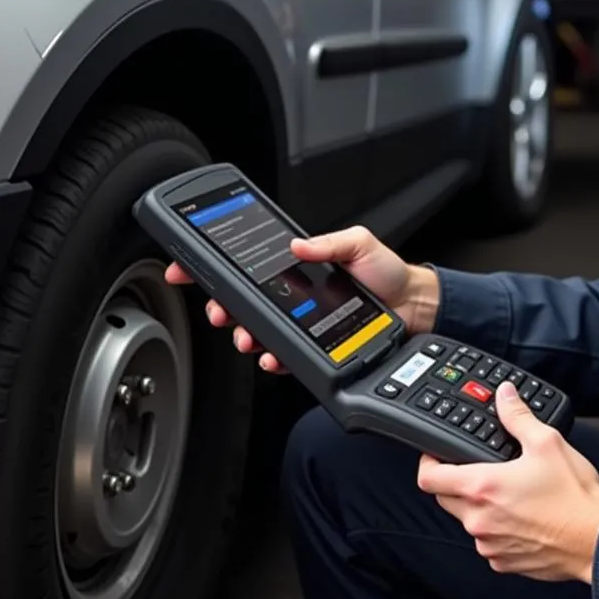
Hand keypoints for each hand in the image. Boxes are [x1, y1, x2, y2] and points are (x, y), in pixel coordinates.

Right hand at [163, 225, 440, 372]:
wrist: (412, 305)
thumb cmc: (386, 272)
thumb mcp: (359, 243)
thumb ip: (329, 242)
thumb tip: (297, 244)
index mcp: (297, 267)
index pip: (248, 265)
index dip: (213, 266)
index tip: (186, 266)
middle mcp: (293, 295)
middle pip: (243, 302)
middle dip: (221, 306)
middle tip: (218, 309)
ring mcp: (300, 322)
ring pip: (257, 330)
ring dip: (243, 334)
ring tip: (244, 334)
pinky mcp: (313, 346)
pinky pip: (284, 354)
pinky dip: (272, 357)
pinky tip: (270, 355)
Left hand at [417, 381, 598, 582]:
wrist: (597, 540)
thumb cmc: (574, 497)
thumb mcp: (546, 442)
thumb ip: (517, 416)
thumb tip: (505, 396)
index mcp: (482, 488)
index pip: (429, 478)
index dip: (427, 462)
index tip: (435, 454)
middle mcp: (479, 520)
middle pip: (445, 498)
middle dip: (455, 481)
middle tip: (480, 467)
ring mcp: (490, 545)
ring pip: (468, 520)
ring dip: (479, 506)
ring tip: (509, 492)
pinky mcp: (505, 562)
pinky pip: (489, 541)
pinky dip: (497, 528)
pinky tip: (522, 516)